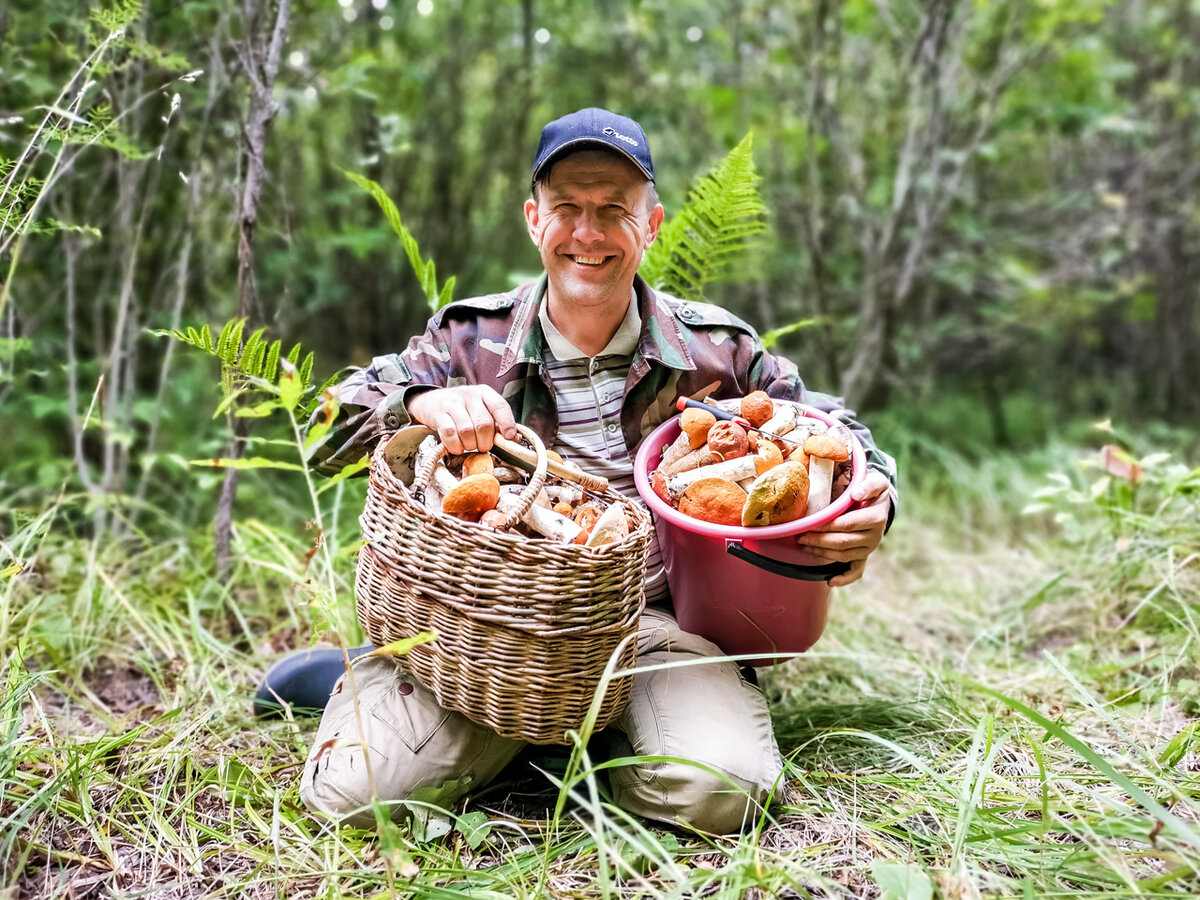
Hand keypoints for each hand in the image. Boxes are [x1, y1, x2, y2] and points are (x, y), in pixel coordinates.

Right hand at [406, 386, 517, 455]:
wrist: (431, 401)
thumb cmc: (462, 409)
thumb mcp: (481, 408)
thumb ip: (496, 422)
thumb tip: (513, 440)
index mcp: (484, 393)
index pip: (500, 406)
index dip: (507, 423)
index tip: (509, 437)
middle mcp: (469, 395)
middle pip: (483, 423)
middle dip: (485, 442)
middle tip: (483, 447)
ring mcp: (452, 403)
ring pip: (467, 430)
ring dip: (470, 445)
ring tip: (469, 446)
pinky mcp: (438, 414)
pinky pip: (449, 434)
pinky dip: (455, 446)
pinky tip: (458, 447)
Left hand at [794, 470, 891, 586]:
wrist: (880, 504)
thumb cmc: (872, 491)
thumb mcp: (876, 481)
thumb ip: (868, 485)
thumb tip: (856, 494)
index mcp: (876, 518)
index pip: (847, 524)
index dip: (827, 526)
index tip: (810, 523)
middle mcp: (874, 537)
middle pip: (842, 542)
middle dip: (819, 540)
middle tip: (800, 536)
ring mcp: (868, 549)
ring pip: (843, 555)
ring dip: (822, 553)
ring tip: (804, 545)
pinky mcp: (864, 556)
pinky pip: (856, 571)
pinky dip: (844, 579)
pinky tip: (830, 581)